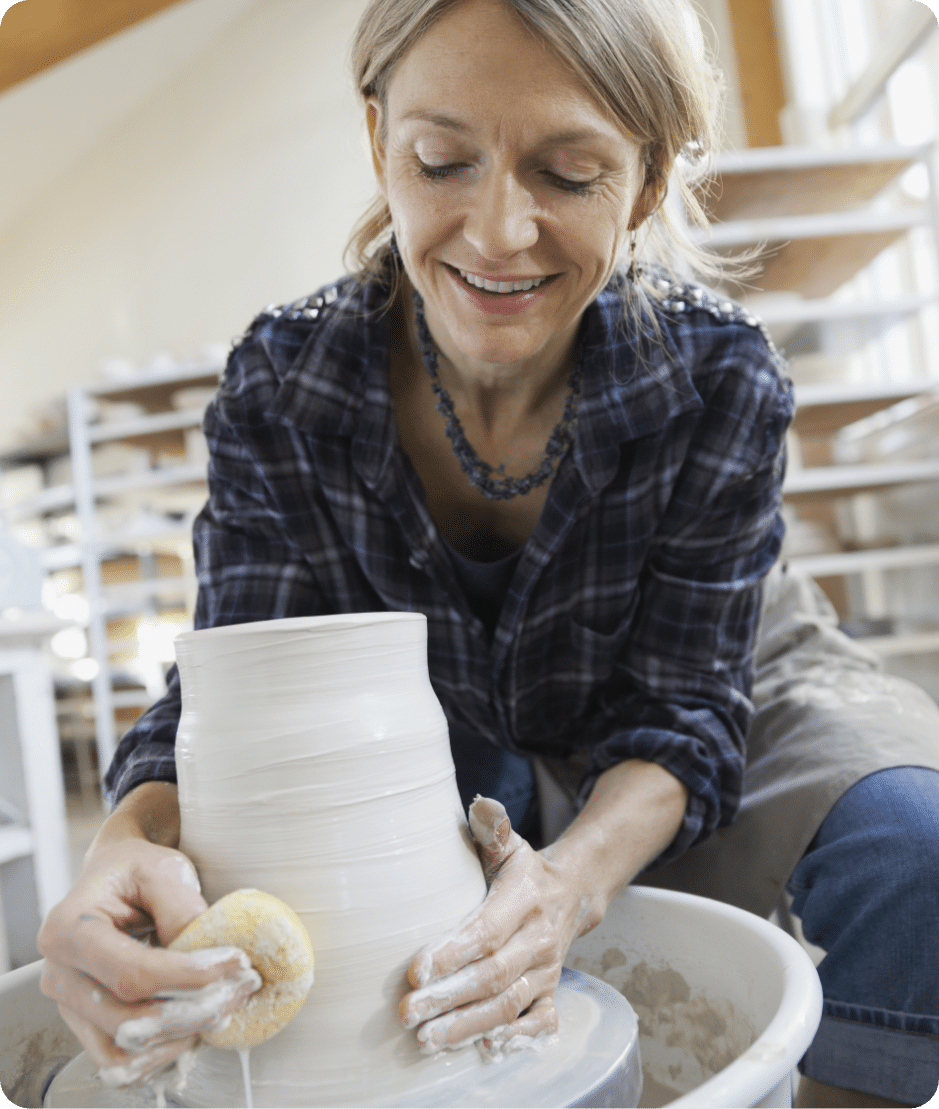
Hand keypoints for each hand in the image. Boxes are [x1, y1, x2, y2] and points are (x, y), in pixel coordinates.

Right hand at [37, 835, 254, 1086]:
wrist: (116, 877)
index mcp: (68, 930)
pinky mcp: (87, 1025)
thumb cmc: (135, 869)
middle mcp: (60, 974)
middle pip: (129, 1020)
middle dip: (193, 1010)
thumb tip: (204, 956)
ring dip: (181, 1036)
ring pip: (125, 1051)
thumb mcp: (162, 868)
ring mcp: (70, 1006)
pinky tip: (193, 1024)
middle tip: (240, 987)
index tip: (236, 963)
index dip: (189, 976)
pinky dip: (162, 1053)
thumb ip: (181, 909)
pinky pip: (120, 1062)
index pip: (132, 973)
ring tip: (221, 1005)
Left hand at [398, 795, 591, 1056]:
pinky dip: (514, 1038)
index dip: (454, 952)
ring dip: (467, 1025)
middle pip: (493, 975)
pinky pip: (539, 1021)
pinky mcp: (550, 991)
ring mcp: (547, 969)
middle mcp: (538, 938)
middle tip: (407, 1013)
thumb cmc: (524, 870)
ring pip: (508, 1004)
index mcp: (524, 898)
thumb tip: (481, 804)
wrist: (572, 892)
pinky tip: (483, 1047)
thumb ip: (493, 827)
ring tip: (426, 1038)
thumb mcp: (509, 845)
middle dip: (449, 997)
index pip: (487, 930)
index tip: (417, 969)